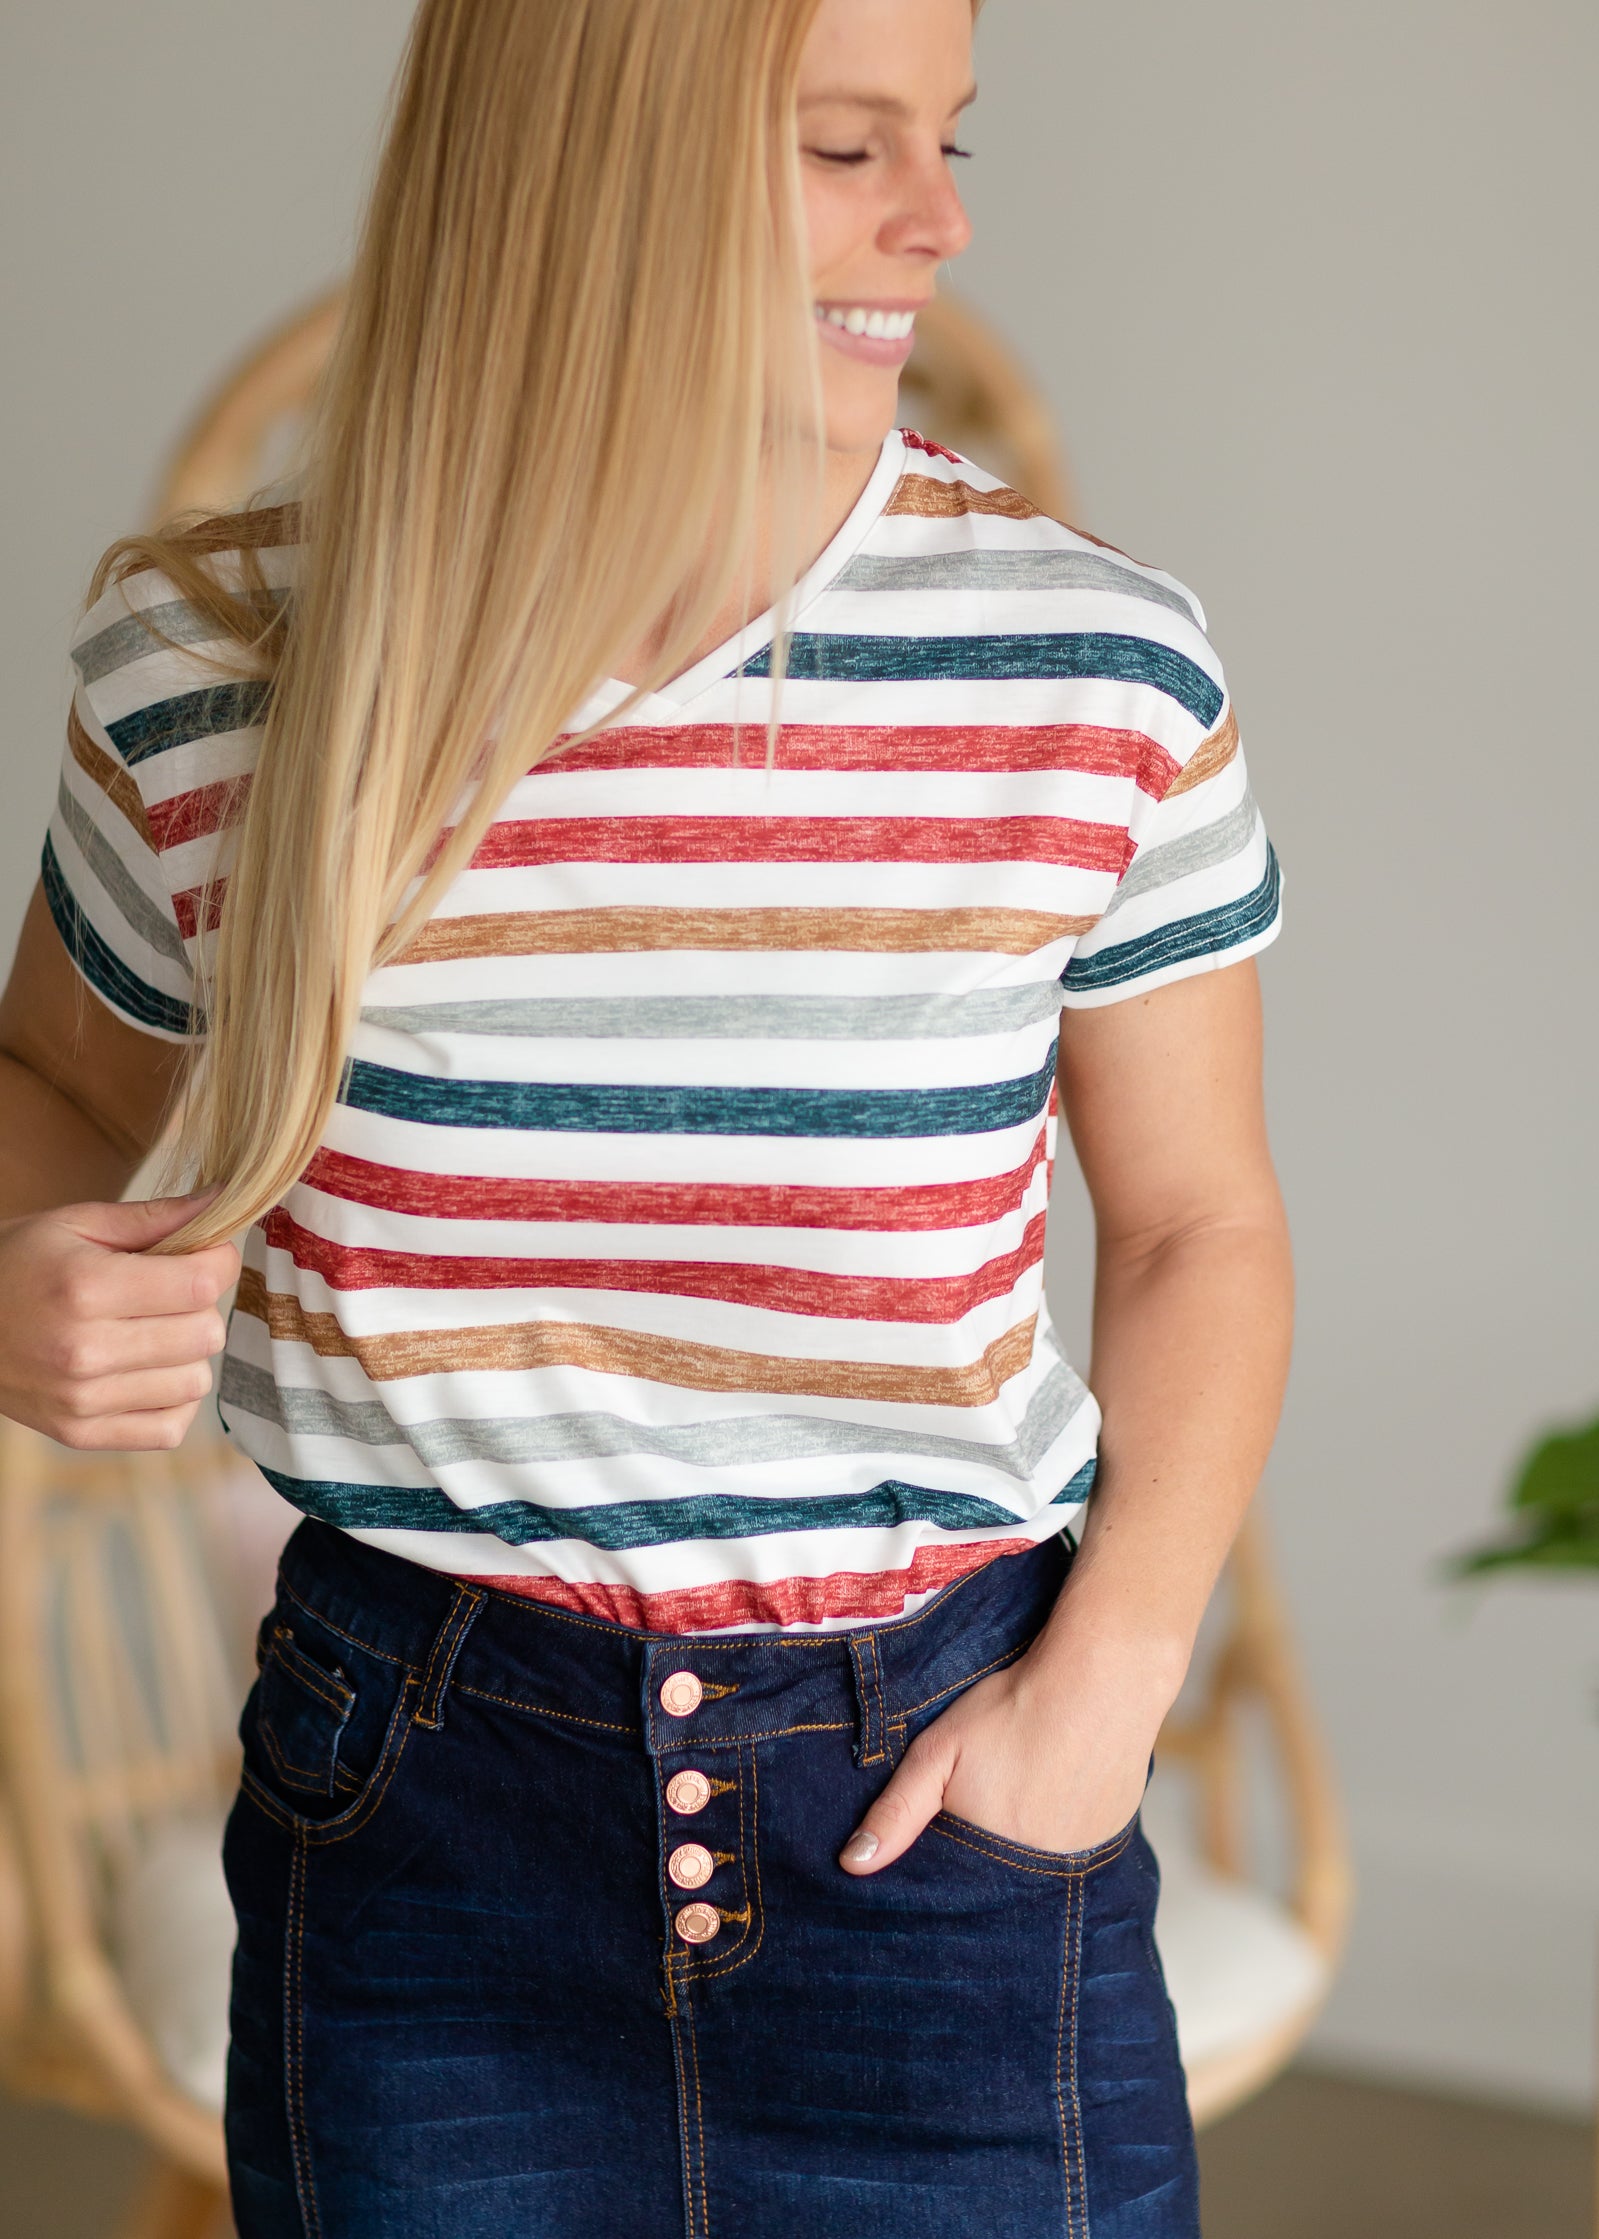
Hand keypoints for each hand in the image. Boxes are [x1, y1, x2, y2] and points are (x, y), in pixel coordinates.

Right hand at [0, 1192, 240, 1450]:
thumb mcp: (75, 1223)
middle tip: (171, 1292)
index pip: (201, 1283)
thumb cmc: (15, 1264)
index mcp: (86, 1288)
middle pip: (205, 1334)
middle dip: (200, 1305)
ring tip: (151, 1331)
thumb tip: (224, 1201)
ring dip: (186, 1354)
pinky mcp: (80, 1434)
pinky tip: (146, 1371)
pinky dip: (171, 1400)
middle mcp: (86, 1350)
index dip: (218, 1261)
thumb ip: (153, 1217)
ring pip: (196, 1381)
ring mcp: (83, 1401)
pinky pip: (171, 1428)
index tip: (206, 1253)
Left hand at [837, 1633, 1176, 1873]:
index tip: (944, 1834)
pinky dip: (1061, 1826)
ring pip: (1040, 1864)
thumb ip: (897, 1812)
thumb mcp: (938, 1754)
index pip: (961, 1889)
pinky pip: (1076, 1845)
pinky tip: (1056, 1787)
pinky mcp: (1114, 1836)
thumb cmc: (1011, 1712)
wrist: (1098, 1680)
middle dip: (985, 1852)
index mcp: (994, 1863)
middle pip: (1001, 1878)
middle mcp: (1044, 1877)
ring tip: (1022, 1791)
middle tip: (988, 1800)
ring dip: (1026, 1841)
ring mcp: (1085, 1858)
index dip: (947, 1862)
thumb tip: (852, 1865)